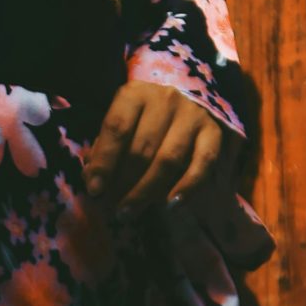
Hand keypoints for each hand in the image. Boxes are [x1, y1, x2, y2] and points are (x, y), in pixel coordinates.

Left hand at [84, 83, 226, 216]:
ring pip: (168, 160)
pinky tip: (171, 205)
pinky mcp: (213, 131)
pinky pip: (202, 164)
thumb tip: (92, 181)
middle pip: (142, 148)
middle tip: (113, 208)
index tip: (94, 190)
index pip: (117, 128)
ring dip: (147, 191)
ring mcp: (192, 114)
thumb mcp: (120, 123)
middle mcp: (165, 99)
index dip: (104, 162)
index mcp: (135, 94)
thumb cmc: (143, 118)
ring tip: (130, 212)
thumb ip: (104, 149)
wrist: (186, 98)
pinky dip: (187, 187)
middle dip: (124, 183)